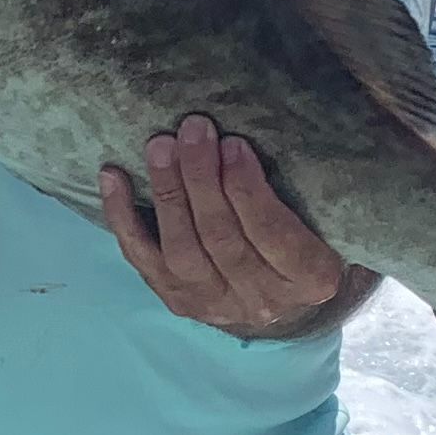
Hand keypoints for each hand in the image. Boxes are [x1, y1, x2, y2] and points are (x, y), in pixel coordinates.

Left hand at [100, 116, 357, 337]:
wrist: (281, 298)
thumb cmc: (306, 237)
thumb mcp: (322, 218)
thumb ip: (300, 187)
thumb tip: (256, 133)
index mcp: (310, 277)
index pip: (274, 234)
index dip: (249, 189)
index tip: (234, 144)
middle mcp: (262, 299)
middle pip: (222, 238)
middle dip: (202, 179)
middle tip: (192, 130)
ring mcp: (214, 304)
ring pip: (182, 250)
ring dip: (168, 192)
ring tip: (160, 146)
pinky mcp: (176, 299)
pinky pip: (143, 258)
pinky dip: (124, 217)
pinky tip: (113, 177)